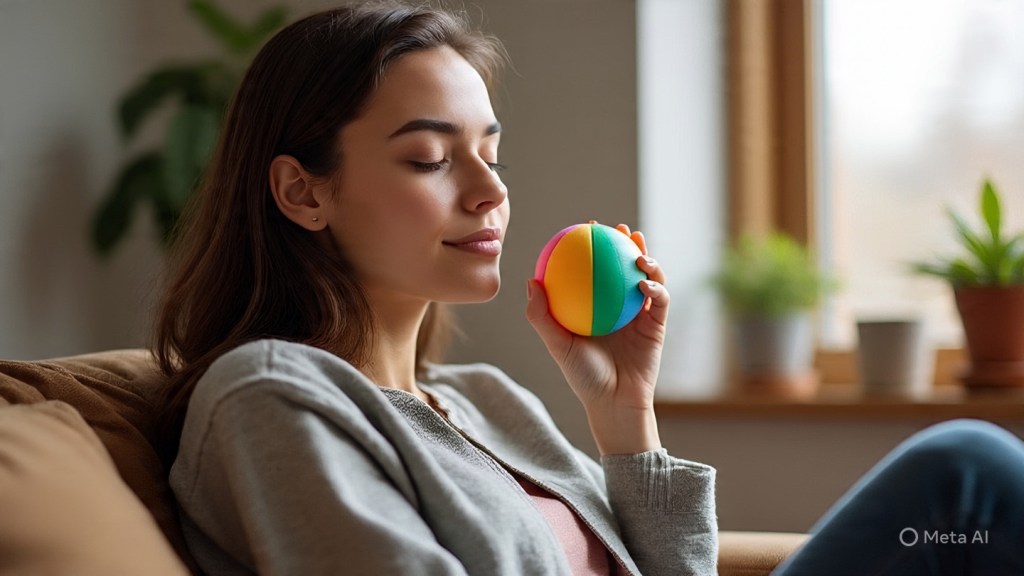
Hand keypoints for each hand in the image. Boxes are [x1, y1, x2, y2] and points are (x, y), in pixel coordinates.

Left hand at [526, 225, 667, 453]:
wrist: (615, 403)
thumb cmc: (583, 377)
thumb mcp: (558, 345)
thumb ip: (542, 316)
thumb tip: (531, 280)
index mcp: (596, 306)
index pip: (594, 269)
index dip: (592, 247)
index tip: (585, 228)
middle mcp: (618, 305)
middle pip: (625, 266)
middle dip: (625, 243)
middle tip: (618, 228)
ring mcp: (640, 314)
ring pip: (648, 277)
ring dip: (647, 259)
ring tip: (638, 248)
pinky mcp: (657, 325)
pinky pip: (660, 300)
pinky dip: (655, 287)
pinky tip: (644, 281)